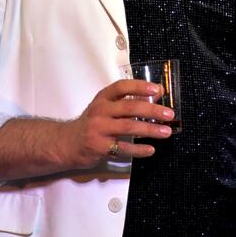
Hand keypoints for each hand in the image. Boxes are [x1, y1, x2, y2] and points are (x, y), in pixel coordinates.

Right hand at [59, 79, 174, 167]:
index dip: (139, 86)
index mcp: (103, 98)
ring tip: (166, 132)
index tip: (157, 89)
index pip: (121, 87)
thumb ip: (129, 101)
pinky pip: (122, 148)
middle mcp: (100, 111)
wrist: (67, 143)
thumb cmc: (92, 123)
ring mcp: (98, 129)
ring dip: (149, 130)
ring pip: (128, 128)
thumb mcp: (107, 108)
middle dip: (152, 110)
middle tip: (169, 114)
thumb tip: (157, 93)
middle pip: (129, 108)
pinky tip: (150, 149)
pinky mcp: (99, 147)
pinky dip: (138, 150)